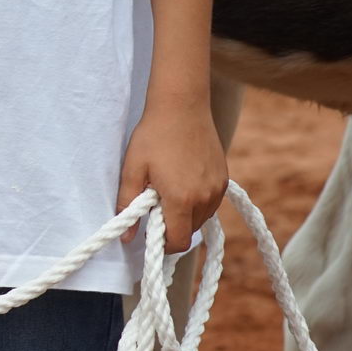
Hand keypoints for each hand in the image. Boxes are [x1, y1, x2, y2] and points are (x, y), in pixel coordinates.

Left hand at [116, 101, 226, 255]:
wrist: (182, 106)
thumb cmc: (153, 136)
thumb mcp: (132, 170)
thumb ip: (128, 206)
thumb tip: (127, 238)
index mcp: (181, 198)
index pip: (177, 242)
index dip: (163, 244)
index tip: (151, 230)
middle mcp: (204, 197)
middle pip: (189, 232)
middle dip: (172, 227)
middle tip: (156, 205)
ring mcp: (217, 188)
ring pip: (201, 219)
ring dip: (186, 215)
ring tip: (169, 191)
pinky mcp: (224, 179)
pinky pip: (211, 204)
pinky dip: (197, 202)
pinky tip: (183, 183)